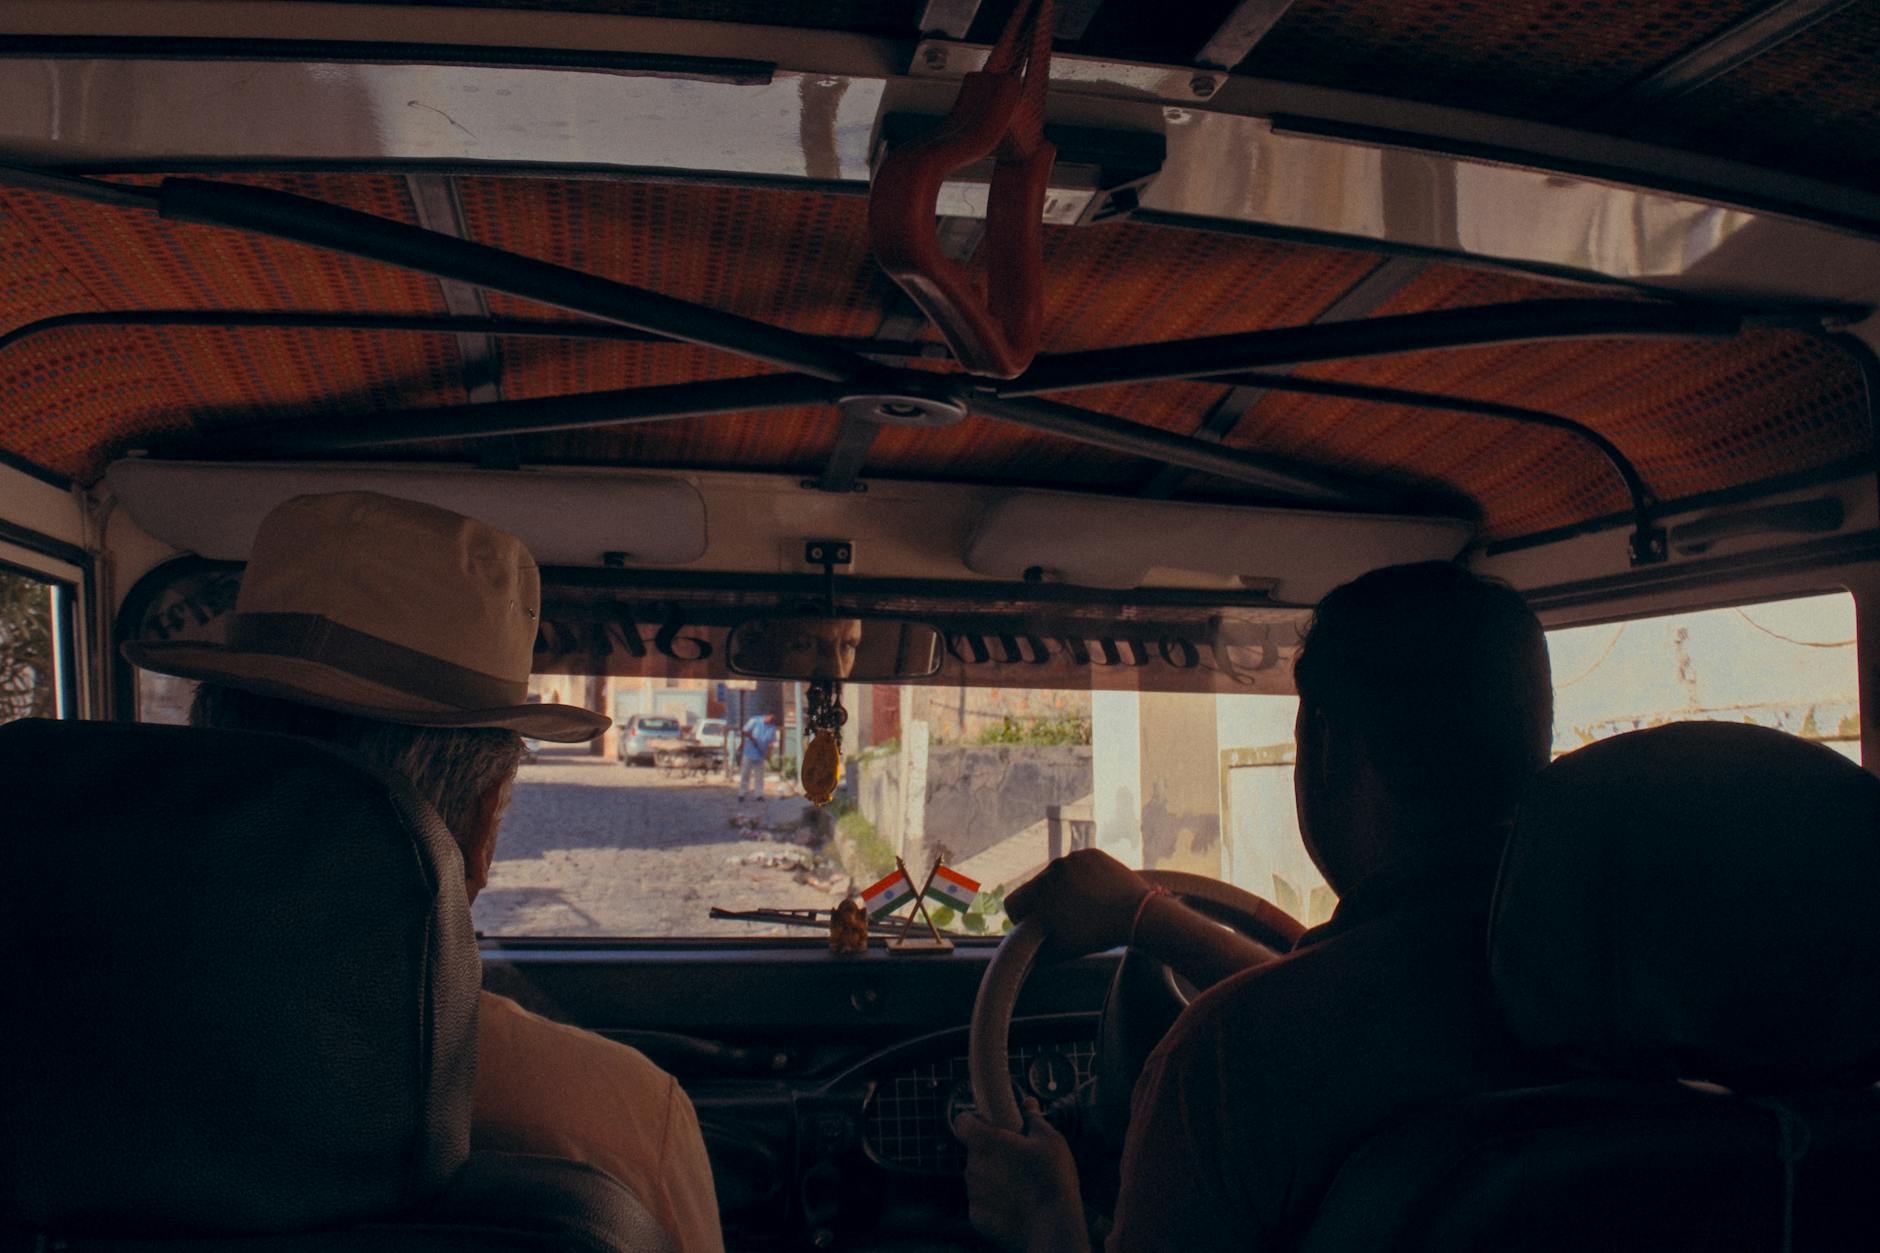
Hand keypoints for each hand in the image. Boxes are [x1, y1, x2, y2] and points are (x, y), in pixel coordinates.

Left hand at [954, 1098, 1088, 1252]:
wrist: (1053, 1225)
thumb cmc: (1053, 1178)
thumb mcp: (1050, 1140)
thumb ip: (1033, 1119)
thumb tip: (1028, 1105)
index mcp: (986, 1142)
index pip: (962, 1122)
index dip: (973, 1121)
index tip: (987, 1125)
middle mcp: (973, 1167)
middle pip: (975, 1153)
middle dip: (991, 1154)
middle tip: (1016, 1159)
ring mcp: (973, 1194)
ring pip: (978, 1178)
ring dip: (993, 1178)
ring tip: (1020, 1185)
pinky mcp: (977, 1217)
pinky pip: (982, 1203)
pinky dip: (994, 1202)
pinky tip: (1016, 1205)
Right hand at [1006, 848, 1152, 961]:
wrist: (1135, 914)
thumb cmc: (1095, 935)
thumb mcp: (1058, 949)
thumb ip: (1033, 948)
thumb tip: (1023, 947)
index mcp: (1038, 892)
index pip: (1013, 902)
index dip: (1021, 918)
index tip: (1037, 926)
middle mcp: (1051, 869)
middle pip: (1036, 887)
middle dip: (1045, 902)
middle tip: (1065, 917)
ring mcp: (1072, 858)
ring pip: (1057, 875)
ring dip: (1064, 888)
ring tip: (1084, 905)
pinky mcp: (1090, 853)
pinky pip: (1077, 865)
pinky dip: (1083, 878)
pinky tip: (1096, 892)